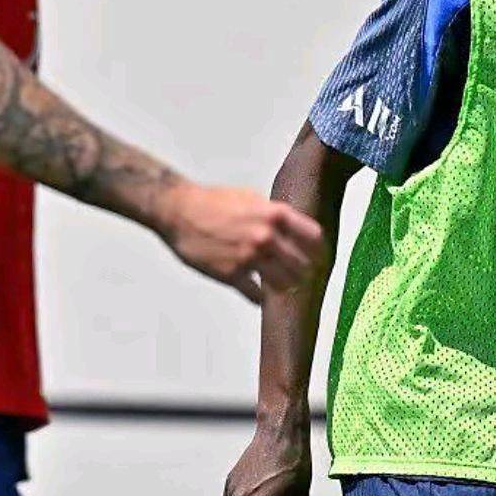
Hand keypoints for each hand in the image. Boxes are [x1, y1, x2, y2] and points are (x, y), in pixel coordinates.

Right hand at [160, 181, 324, 301]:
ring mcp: (250, 257)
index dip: (318, 251)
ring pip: (284, 284)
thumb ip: (274, 215)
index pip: (314, 239)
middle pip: (302, 266)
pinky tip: (257, 292)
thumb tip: (292, 227)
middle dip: (301, 272)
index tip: (317, 258)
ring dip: (284, 286)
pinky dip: (259, 296)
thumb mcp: (251, 198)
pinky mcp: (232, 275)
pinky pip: (257, 296)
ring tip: (280, 284)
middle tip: (298, 276)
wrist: (178, 211)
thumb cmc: (213, 202)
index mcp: (275, 215)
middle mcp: (266, 236)